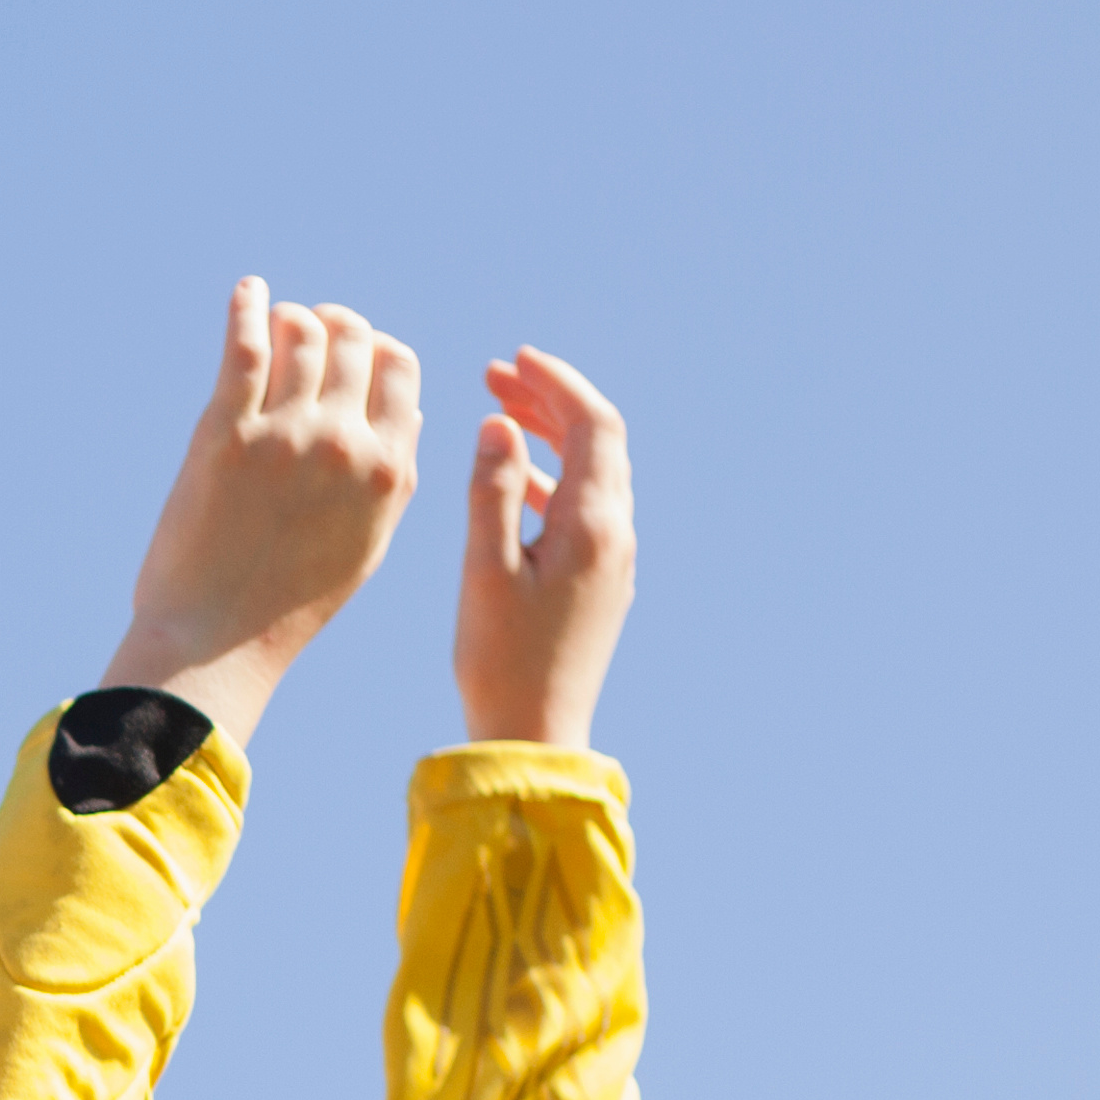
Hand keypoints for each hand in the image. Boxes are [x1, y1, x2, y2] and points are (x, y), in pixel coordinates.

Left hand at [103, 279, 426, 750]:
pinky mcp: (225, 431)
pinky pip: (246, 343)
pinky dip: (248, 306)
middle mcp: (346, 444)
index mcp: (389, 471)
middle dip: (337, 324)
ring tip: (276, 321)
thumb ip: (392, 478)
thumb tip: (408, 416)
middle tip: (313, 325)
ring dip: (293, 318)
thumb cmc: (287, 603)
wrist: (216, 643)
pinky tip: (248, 292)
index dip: (377, 349)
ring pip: (303, 332)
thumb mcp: (364, 543)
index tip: (354, 351)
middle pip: (354, 340)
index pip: (400, 370)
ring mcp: (286, 434)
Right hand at [452, 347, 636, 751]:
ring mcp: (611, 563)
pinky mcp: (597, 586)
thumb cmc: (502, 662)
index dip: (557, 383)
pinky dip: (548, 478)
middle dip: (550, 401)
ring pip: (590, 475)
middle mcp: (614, 537)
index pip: (592, 425)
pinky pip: (580, 509)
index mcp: (592, 526)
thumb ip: (492, 491)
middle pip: (597, 442)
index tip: (514, 359)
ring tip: (498, 415)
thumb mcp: (485, 570)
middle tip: (496, 376)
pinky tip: (510, 479)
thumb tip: (500, 424)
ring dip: (548, 437)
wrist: (534, 739)